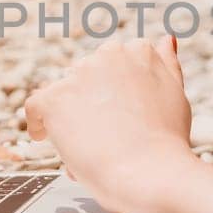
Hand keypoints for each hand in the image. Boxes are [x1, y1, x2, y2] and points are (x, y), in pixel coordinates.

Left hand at [23, 34, 194, 212]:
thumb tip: (165, 41)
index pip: (114, 62)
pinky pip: (36, 106)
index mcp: (138, 52)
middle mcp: (107, 56)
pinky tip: (48, 137)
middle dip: (90, 100)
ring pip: (63, 92)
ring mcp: (79, 76)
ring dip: (69, 114)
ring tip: (88, 145)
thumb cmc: (165, 142)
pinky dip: (40, 123)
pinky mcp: (54, 98)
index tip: (116, 111)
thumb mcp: (176, 94)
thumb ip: (167, 65)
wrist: (148, 171)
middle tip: (104, 133)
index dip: (112, 91)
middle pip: (87, 76)